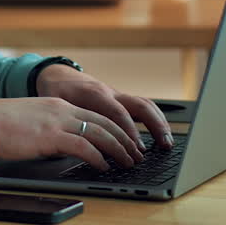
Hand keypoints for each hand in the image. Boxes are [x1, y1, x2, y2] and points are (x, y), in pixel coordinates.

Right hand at [0, 97, 140, 170]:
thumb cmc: (2, 124)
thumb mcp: (34, 120)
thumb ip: (52, 128)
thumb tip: (64, 145)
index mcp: (59, 105)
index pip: (96, 115)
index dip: (115, 128)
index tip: (127, 140)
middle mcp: (62, 110)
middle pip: (104, 122)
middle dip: (124, 139)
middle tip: (136, 153)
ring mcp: (58, 121)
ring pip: (99, 133)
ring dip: (118, 149)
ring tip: (128, 161)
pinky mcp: (51, 136)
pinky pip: (83, 146)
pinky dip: (98, 157)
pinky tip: (104, 166)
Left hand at [35, 64, 173, 152]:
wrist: (57, 75)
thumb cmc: (56, 92)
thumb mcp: (57, 105)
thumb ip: (71, 122)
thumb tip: (80, 146)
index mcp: (95, 94)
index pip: (117, 113)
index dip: (129, 131)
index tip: (137, 149)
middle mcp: (110, 93)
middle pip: (139, 105)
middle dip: (154, 126)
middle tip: (163, 146)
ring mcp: (118, 95)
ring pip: (145, 105)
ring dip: (159, 124)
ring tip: (168, 144)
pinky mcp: (121, 100)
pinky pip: (142, 107)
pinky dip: (154, 120)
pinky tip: (161, 136)